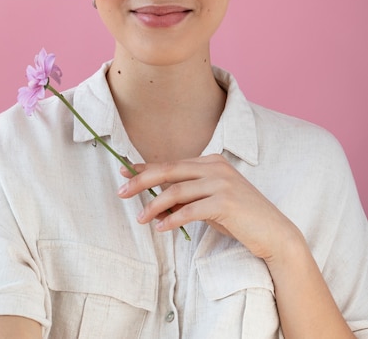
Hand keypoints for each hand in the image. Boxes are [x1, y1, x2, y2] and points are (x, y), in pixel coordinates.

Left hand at [118, 153, 299, 260]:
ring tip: (141, 219)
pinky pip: (191, 210)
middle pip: (169, 170)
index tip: (124, 172)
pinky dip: (173, 219)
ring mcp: (222, 183)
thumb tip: (155, 205)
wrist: (274, 233)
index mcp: (211, 162)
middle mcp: (215, 167)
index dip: (146, 167)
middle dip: (142, 181)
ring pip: (177, 190)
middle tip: (121, 192)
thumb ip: (187, 199)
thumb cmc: (241, 219)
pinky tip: (162, 228)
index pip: (172, 163)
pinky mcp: (226, 203)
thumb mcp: (210, 205)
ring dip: (154, 205)